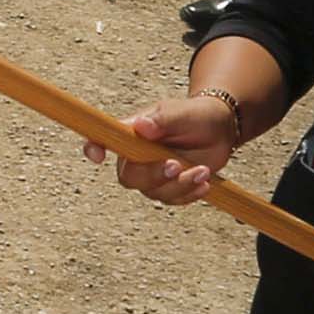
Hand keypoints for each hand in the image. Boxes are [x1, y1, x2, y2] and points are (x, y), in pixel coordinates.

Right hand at [86, 93, 238, 203]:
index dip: (93, 149)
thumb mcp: (181, 113)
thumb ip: (162, 120)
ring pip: (153, 192)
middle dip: (153, 175)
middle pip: (129, 177)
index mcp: (130, 134)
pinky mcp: (170, 187)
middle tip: (176, 165)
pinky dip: (189, 194)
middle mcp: (135, 157)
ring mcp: (152, 174)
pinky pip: (172, 200)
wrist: (219, 130)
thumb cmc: (195, 116)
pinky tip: (204, 182)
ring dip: (179, 185)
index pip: (101, 141)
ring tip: (202, 171)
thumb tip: (142, 126)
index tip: (98, 156)